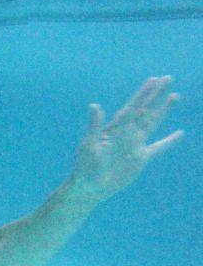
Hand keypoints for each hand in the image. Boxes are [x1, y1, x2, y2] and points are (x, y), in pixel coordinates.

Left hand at [71, 76, 183, 201]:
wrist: (90, 186)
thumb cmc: (85, 166)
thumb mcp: (89, 145)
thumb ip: (94, 126)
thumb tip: (94, 105)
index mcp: (115, 128)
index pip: (132, 106)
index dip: (143, 93)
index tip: (154, 79)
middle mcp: (126, 133)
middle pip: (145, 109)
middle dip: (156, 94)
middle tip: (168, 78)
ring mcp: (135, 145)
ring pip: (153, 123)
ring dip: (163, 110)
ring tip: (175, 96)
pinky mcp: (140, 158)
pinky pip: (158, 147)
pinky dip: (169, 141)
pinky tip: (180, 133)